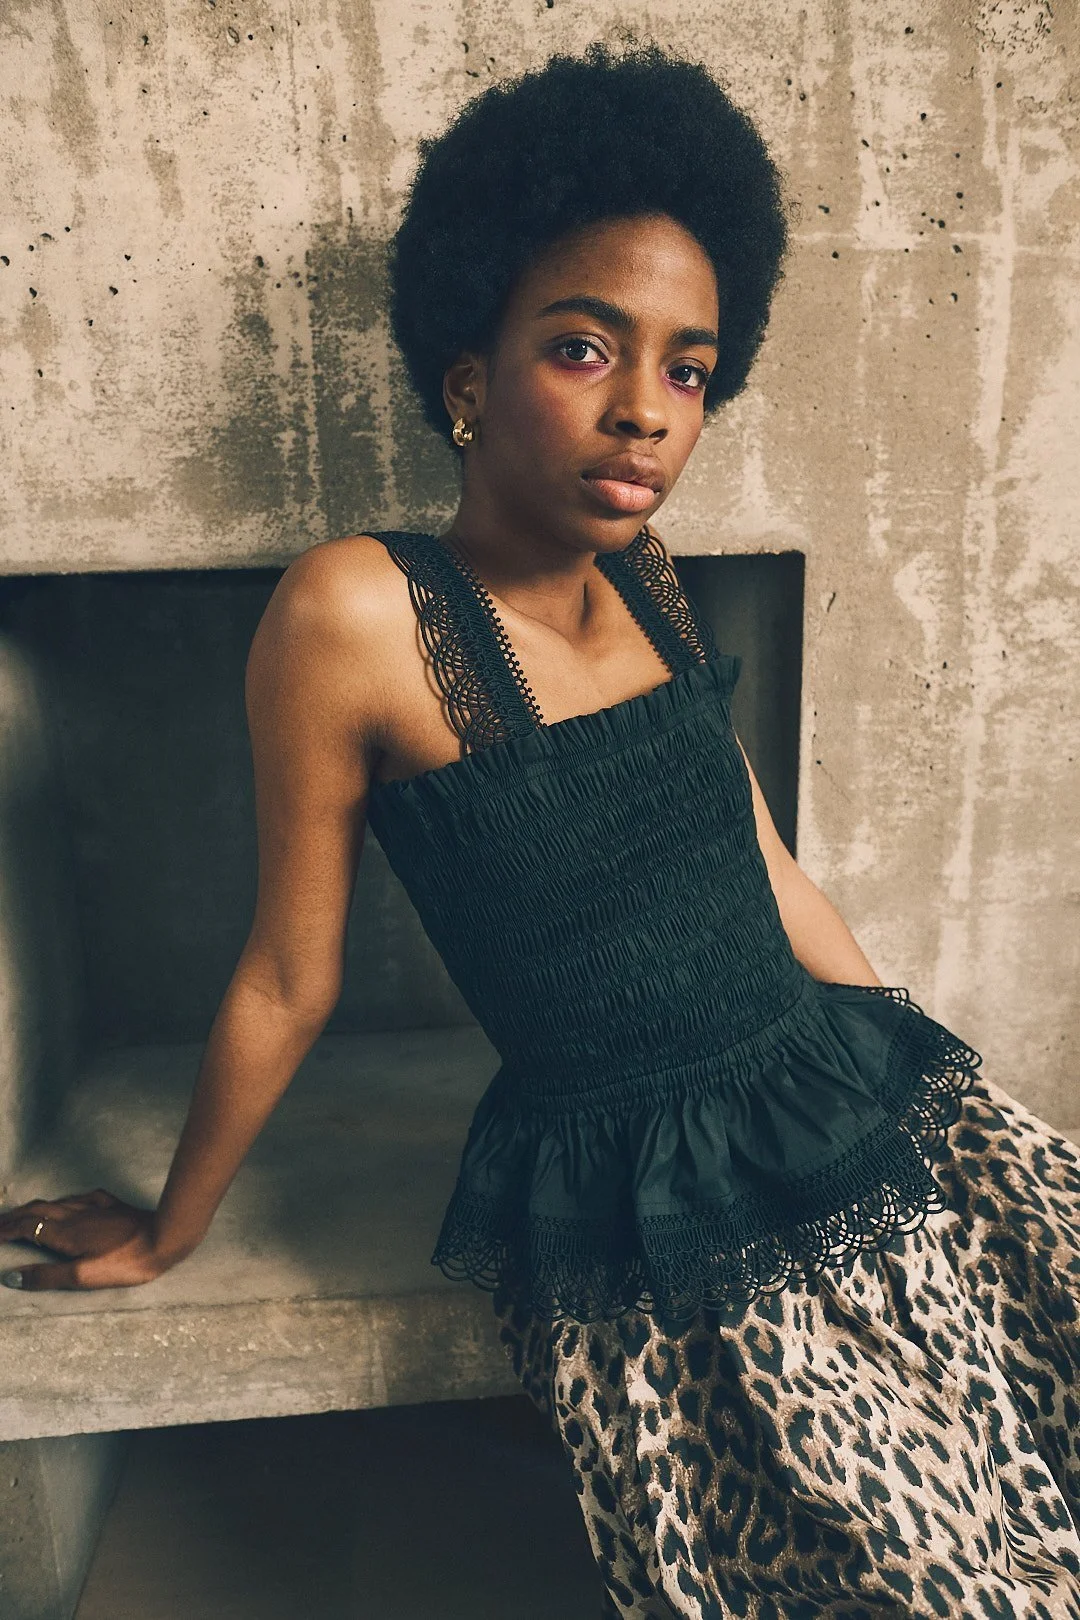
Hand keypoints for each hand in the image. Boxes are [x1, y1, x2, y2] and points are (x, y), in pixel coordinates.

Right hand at [0, 1188, 170, 1290]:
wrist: (163, 1237)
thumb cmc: (124, 1262)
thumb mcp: (81, 1276)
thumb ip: (46, 1277)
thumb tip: (11, 1277)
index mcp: (64, 1233)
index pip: (26, 1227)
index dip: (5, 1230)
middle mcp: (75, 1215)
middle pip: (36, 1211)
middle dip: (14, 1217)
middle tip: (0, 1224)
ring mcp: (94, 1207)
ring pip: (56, 1203)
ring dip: (36, 1209)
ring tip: (25, 1215)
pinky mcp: (112, 1205)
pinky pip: (81, 1198)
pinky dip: (65, 1202)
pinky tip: (70, 1204)